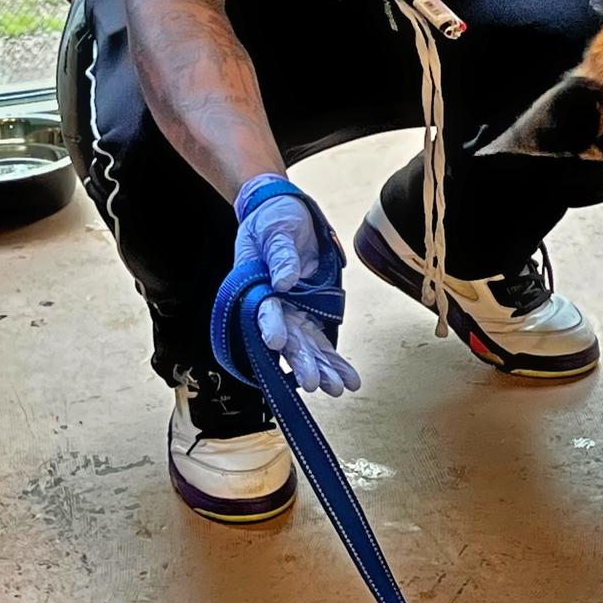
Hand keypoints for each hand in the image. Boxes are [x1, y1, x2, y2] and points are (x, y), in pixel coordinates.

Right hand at [234, 174, 360, 397]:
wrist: (282, 213)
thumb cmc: (273, 220)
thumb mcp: (275, 231)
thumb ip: (280, 255)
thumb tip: (285, 281)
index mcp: (255, 289)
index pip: (262, 311)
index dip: (270, 326)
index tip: (275, 342)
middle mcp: (273, 306)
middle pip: (286, 338)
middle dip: (300, 361)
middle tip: (312, 382)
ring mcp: (292, 312)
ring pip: (306, 347)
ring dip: (321, 369)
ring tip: (338, 389)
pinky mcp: (310, 313)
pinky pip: (322, 341)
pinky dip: (333, 361)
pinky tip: (347, 379)